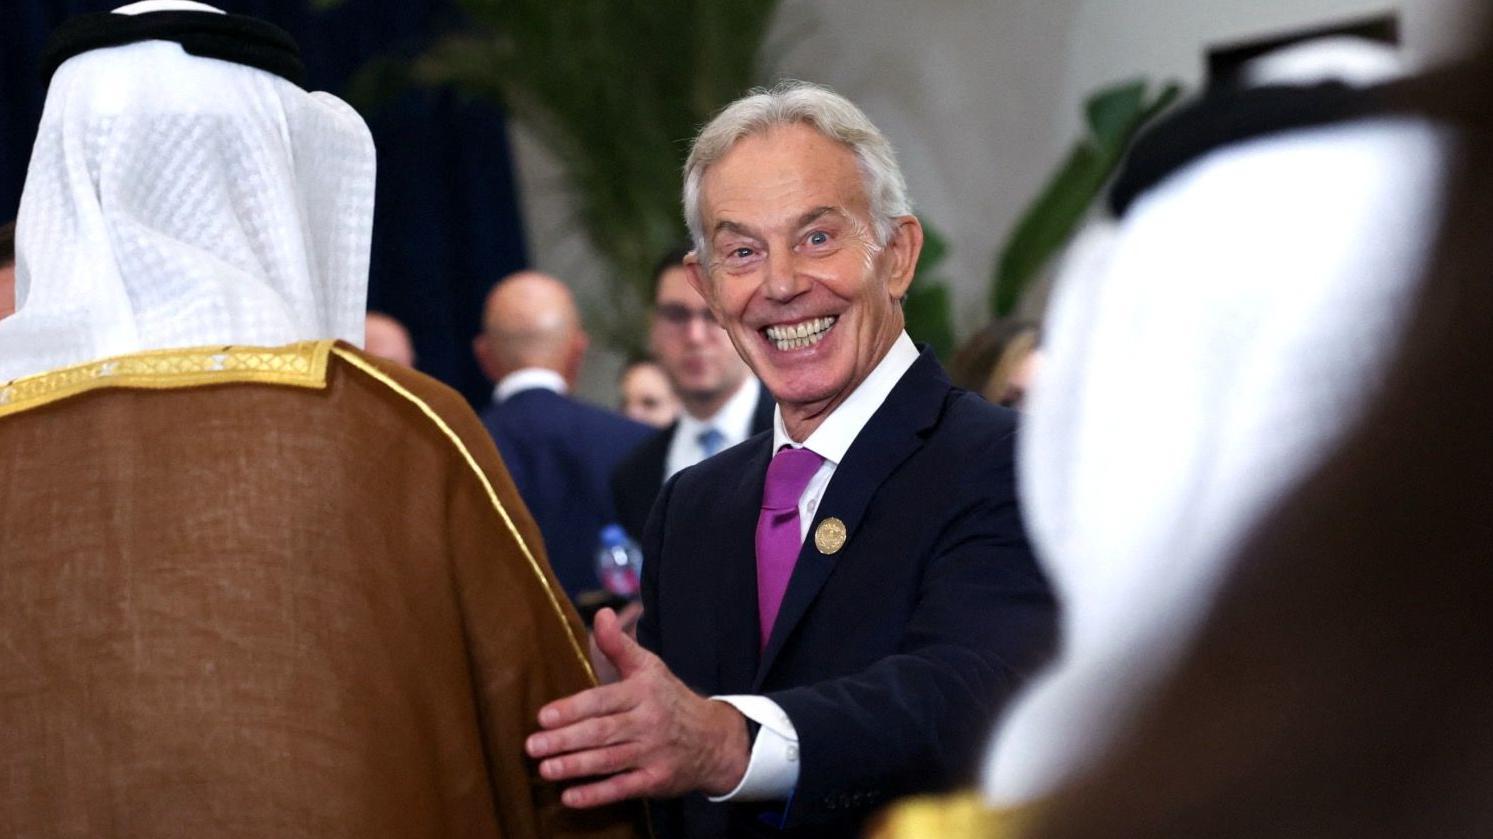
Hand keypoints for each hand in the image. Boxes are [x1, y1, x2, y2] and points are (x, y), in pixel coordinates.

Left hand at [527, 607, 750, 807]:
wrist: (714, 738)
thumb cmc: (669, 698)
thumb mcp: (649, 667)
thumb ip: (619, 644)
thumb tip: (601, 613)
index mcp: (643, 692)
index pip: (603, 700)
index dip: (573, 709)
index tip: (544, 716)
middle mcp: (648, 722)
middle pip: (602, 732)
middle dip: (566, 740)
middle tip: (532, 746)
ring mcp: (653, 753)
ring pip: (610, 761)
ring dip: (576, 766)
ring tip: (545, 769)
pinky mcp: (656, 780)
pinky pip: (624, 788)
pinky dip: (597, 795)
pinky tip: (570, 797)